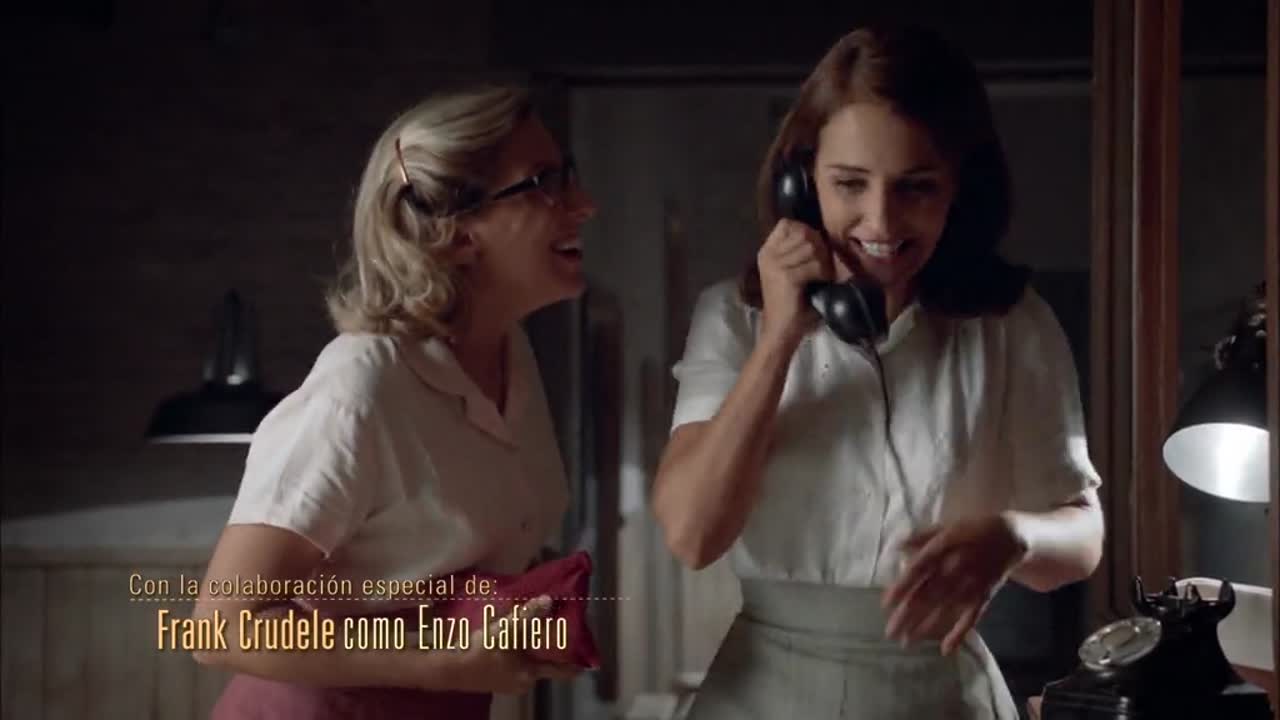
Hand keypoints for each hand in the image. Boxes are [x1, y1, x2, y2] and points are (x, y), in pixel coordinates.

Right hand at [441, 595, 581, 694]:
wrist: (449, 668)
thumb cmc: (482, 651)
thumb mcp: (507, 629)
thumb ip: (528, 614)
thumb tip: (548, 600)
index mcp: (530, 674)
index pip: (559, 670)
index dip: (573, 664)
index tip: (586, 659)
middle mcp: (522, 682)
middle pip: (542, 664)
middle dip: (548, 648)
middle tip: (556, 631)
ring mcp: (506, 682)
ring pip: (526, 662)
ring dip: (530, 648)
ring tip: (534, 628)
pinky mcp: (492, 677)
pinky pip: (512, 662)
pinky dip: (516, 650)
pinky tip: (511, 636)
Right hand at [757, 219, 832, 348]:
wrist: (780, 330)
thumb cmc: (791, 303)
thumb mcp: (791, 271)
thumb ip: (799, 251)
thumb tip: (820, 234)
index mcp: (767, 252)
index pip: (787, 224)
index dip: (805, 232)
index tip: (812, 251)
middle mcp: (768, 255)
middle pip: (803, 232)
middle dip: (819, 248)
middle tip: (822, 266)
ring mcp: (775, 265)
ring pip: (811, 248)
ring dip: (823, 262)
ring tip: (822, 276)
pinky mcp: (786, 277)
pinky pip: (814, 265)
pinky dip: (823, 274)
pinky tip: (821, 284)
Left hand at [880, 515, 1028, 654]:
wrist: (1012, 536)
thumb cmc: (971, 532)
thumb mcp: (946, 527)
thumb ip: (921, 537)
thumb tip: (897, 546)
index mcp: (944, 548)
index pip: (919, 569)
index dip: (902, 587)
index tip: (886, 604)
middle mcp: (957, 567)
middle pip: (929, 593)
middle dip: (909, 614)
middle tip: (891, 632)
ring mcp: (972, 583)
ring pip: (946, 608)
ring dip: (927, 626)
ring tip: (907, 641)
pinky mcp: (985, 595)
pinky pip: (972, 617)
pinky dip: (960, 633)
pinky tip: (946, 649)